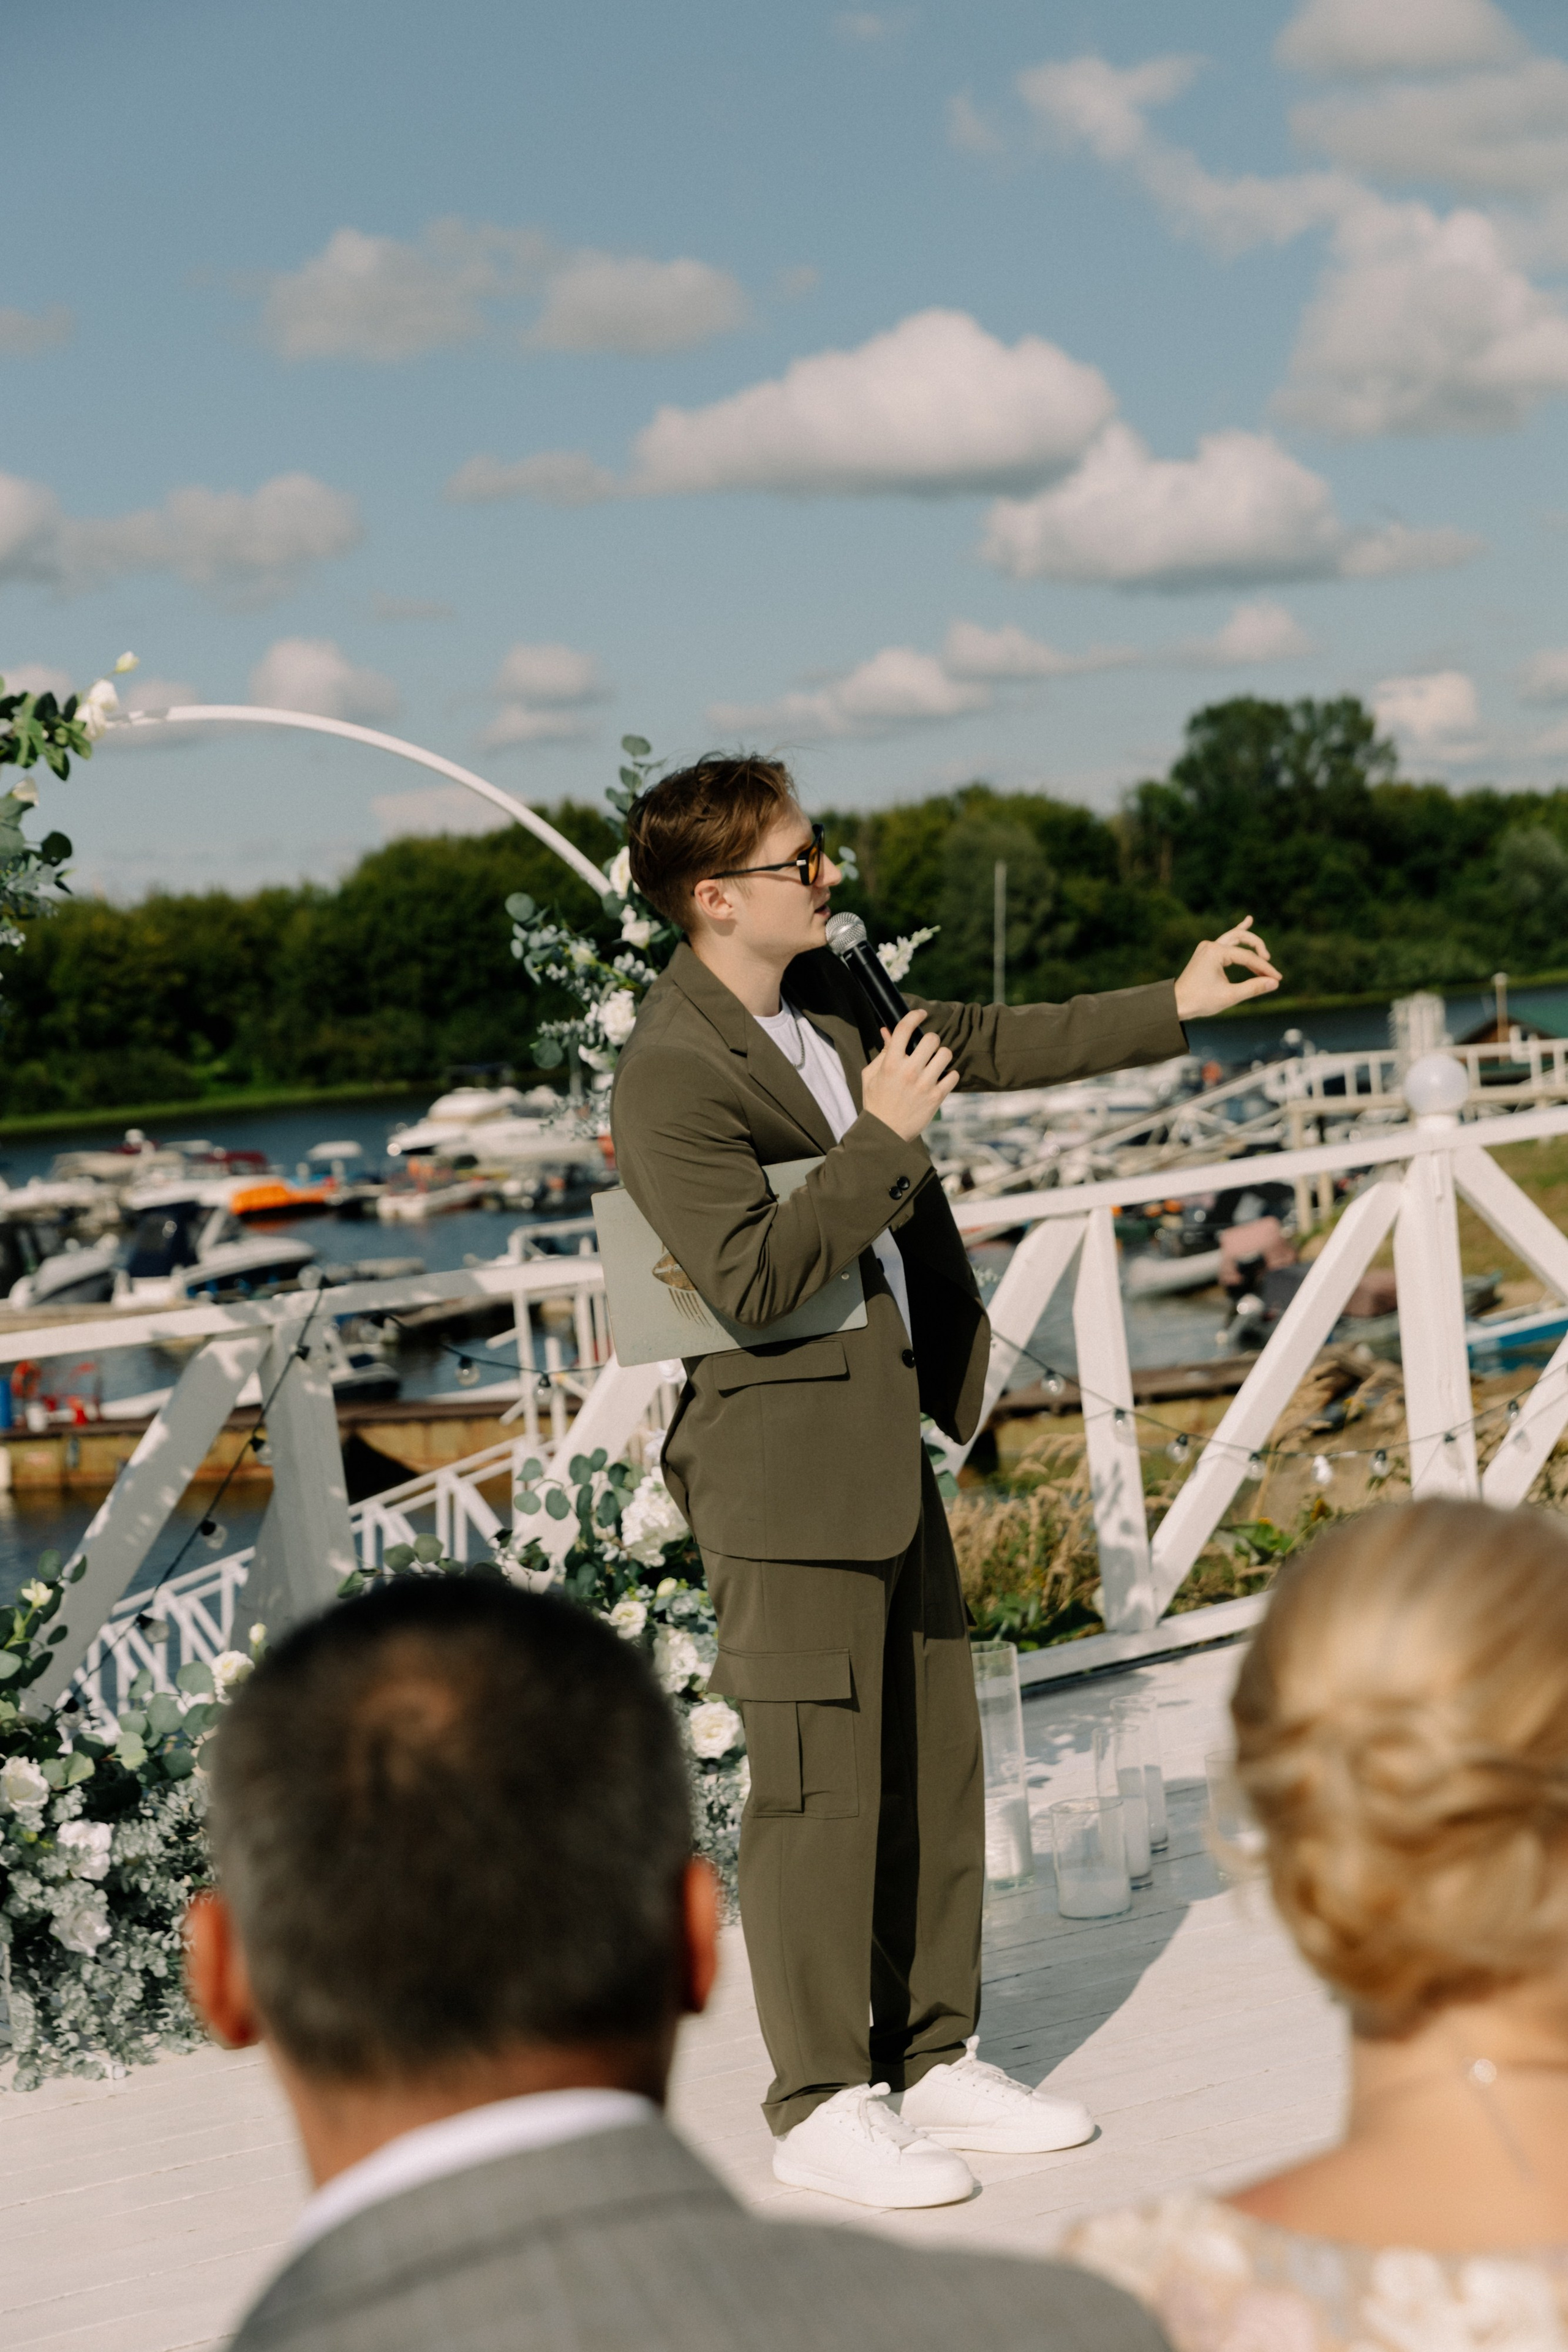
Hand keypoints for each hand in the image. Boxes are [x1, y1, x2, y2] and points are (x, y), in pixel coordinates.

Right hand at [862, 1008, 957, 1140]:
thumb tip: (888, 1031)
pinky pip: (953, 1075)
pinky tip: (940, 1079)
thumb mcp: (871, 1075)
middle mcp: (908, 1072)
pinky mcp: (936, 1097)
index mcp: (890, 1064)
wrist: (885, 1133)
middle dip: (930, 1041)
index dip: (914, 1016)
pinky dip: (949, 1075)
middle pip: (931, 1039)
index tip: (920, 1014)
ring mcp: (924, 1085)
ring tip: (936, 1063)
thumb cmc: (876, 1102)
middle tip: (927, 1048)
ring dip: (941, 1056)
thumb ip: (883, 1053)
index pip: (904, 1029)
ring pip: (945, 1054)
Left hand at [1174, 916, 1281, 1021]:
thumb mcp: (1229, 996)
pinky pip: (1225, 942)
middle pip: (1241, 938)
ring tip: (1250, 919)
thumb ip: (1253, 988)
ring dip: (1246, 935)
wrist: (1175, 1004)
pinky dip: (1236, 935)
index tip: (1277, 978)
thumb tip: (1274, 982)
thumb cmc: (1200, 1001)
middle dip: (1257, 948)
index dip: (1264, 968)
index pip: (1248, 957)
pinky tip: (1246, 923)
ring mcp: (1207, 948)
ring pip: (1233, 937)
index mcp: (1215, 952)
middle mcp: (1210, 945)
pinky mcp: (1206, 953)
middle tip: (1268, 961)